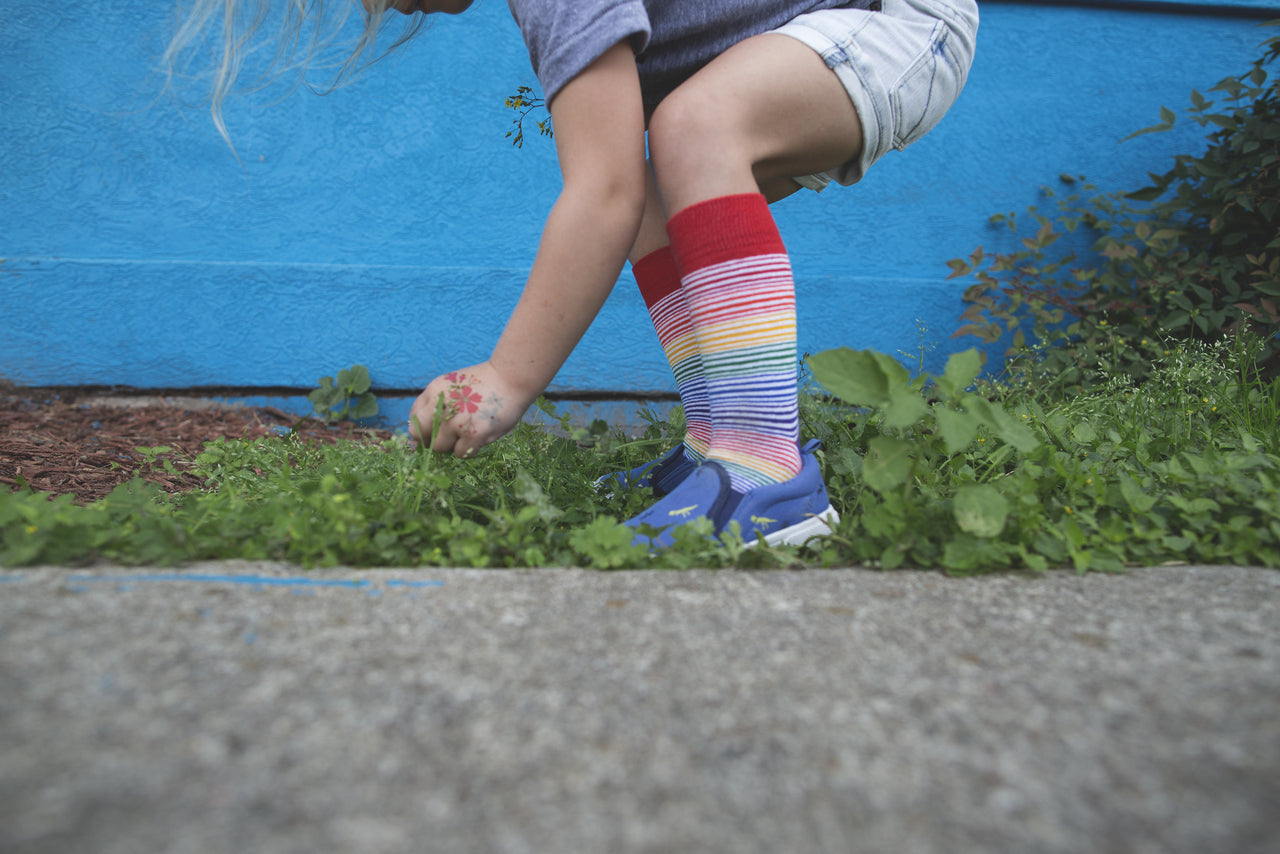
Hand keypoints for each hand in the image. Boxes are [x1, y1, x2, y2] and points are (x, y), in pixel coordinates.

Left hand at [407, 362, 526, 457]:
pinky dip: (468, 449)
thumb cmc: (483, 384)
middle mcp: (441, 406)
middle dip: (431, 440)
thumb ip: (434, 404)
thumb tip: (417, 439)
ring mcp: (457, 422)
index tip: (434, 431)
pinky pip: (461, 454)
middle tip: (448, 436)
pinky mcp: (474, 434)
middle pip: (420, 437)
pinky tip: (478, 436)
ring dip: (452, 445)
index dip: (423, 429)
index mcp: (434, 391)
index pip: (414, 419)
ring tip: (467, 432)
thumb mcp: (452, 385)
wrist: (512, 378)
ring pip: (440, 448)